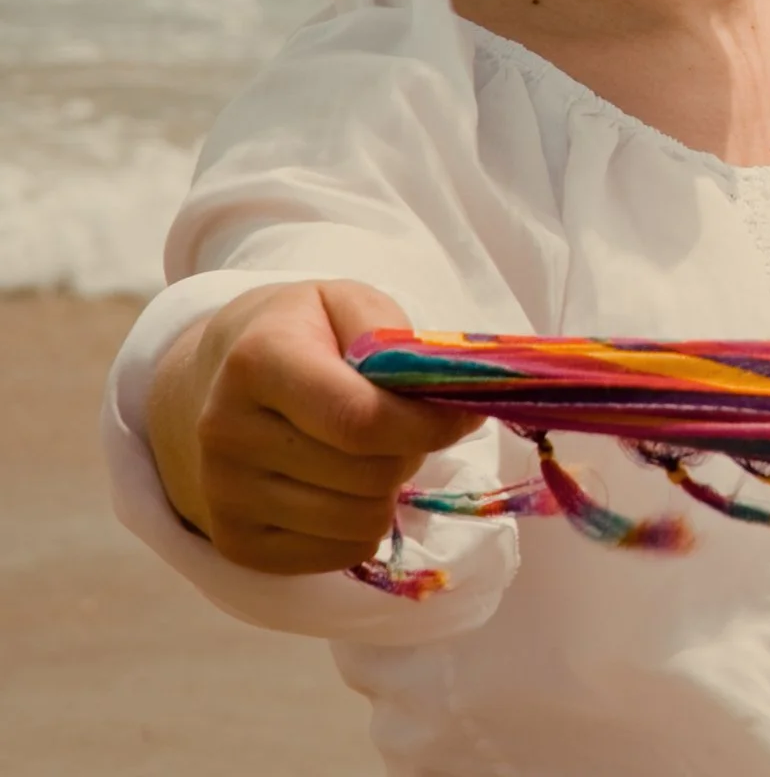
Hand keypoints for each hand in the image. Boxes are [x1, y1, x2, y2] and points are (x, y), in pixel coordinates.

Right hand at [146, 281, 481, 574]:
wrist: (218, 379)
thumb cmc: (303, 335)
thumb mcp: (348, 303)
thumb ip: (394, 338)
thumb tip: (443, 392)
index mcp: (258, 362)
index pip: (362, 419)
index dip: (429, 425)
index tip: (462, 414)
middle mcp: (227, 432)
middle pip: (369, 475)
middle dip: (411, 452)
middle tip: (405, 427)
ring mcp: (223, 494)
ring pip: (360, 521)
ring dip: (389, 491)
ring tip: (370, 454)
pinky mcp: (235, 542)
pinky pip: (341, 554)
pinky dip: (363, 526)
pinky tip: (344, 488)